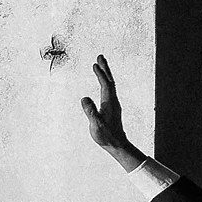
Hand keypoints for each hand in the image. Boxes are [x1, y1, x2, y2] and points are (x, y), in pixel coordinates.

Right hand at [83, 54, 145, 171]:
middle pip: (110, 81)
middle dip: (105, 68)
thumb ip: (90, 111)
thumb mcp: (95, 124)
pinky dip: (105, 82)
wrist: (117, 144)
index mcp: (110, 102)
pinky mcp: (112, 107)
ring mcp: (113, 103)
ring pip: (110, 85)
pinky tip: (103, 83)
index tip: (95, 64)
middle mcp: (113, 101)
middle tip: (100, 57)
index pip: (106, 84)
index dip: (100, 74)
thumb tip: (84, 97)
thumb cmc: (106, 135)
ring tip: (100, 66)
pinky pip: (108, 90)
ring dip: (105, 74)